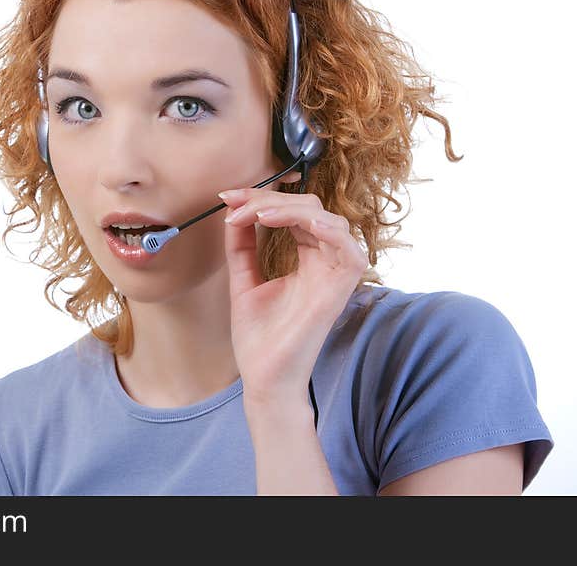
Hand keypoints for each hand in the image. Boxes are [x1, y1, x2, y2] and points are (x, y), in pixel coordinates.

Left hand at [219, 184, 368, 408]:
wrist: (264, 377)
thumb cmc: (259, 337)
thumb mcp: (243, 281)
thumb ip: (242, 247)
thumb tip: (233, 211)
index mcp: (307, 258)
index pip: (294, 212)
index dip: (262, 198)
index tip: (227, 198)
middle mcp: (325, 261)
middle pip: (310, 208)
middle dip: (270, 199)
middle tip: (235, 205)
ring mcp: (335, 274)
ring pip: (328, 219)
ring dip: (290, 209)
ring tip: (256, 216)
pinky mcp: (341, 289)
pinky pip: (349, 249)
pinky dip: (325, 229)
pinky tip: (291, 224)